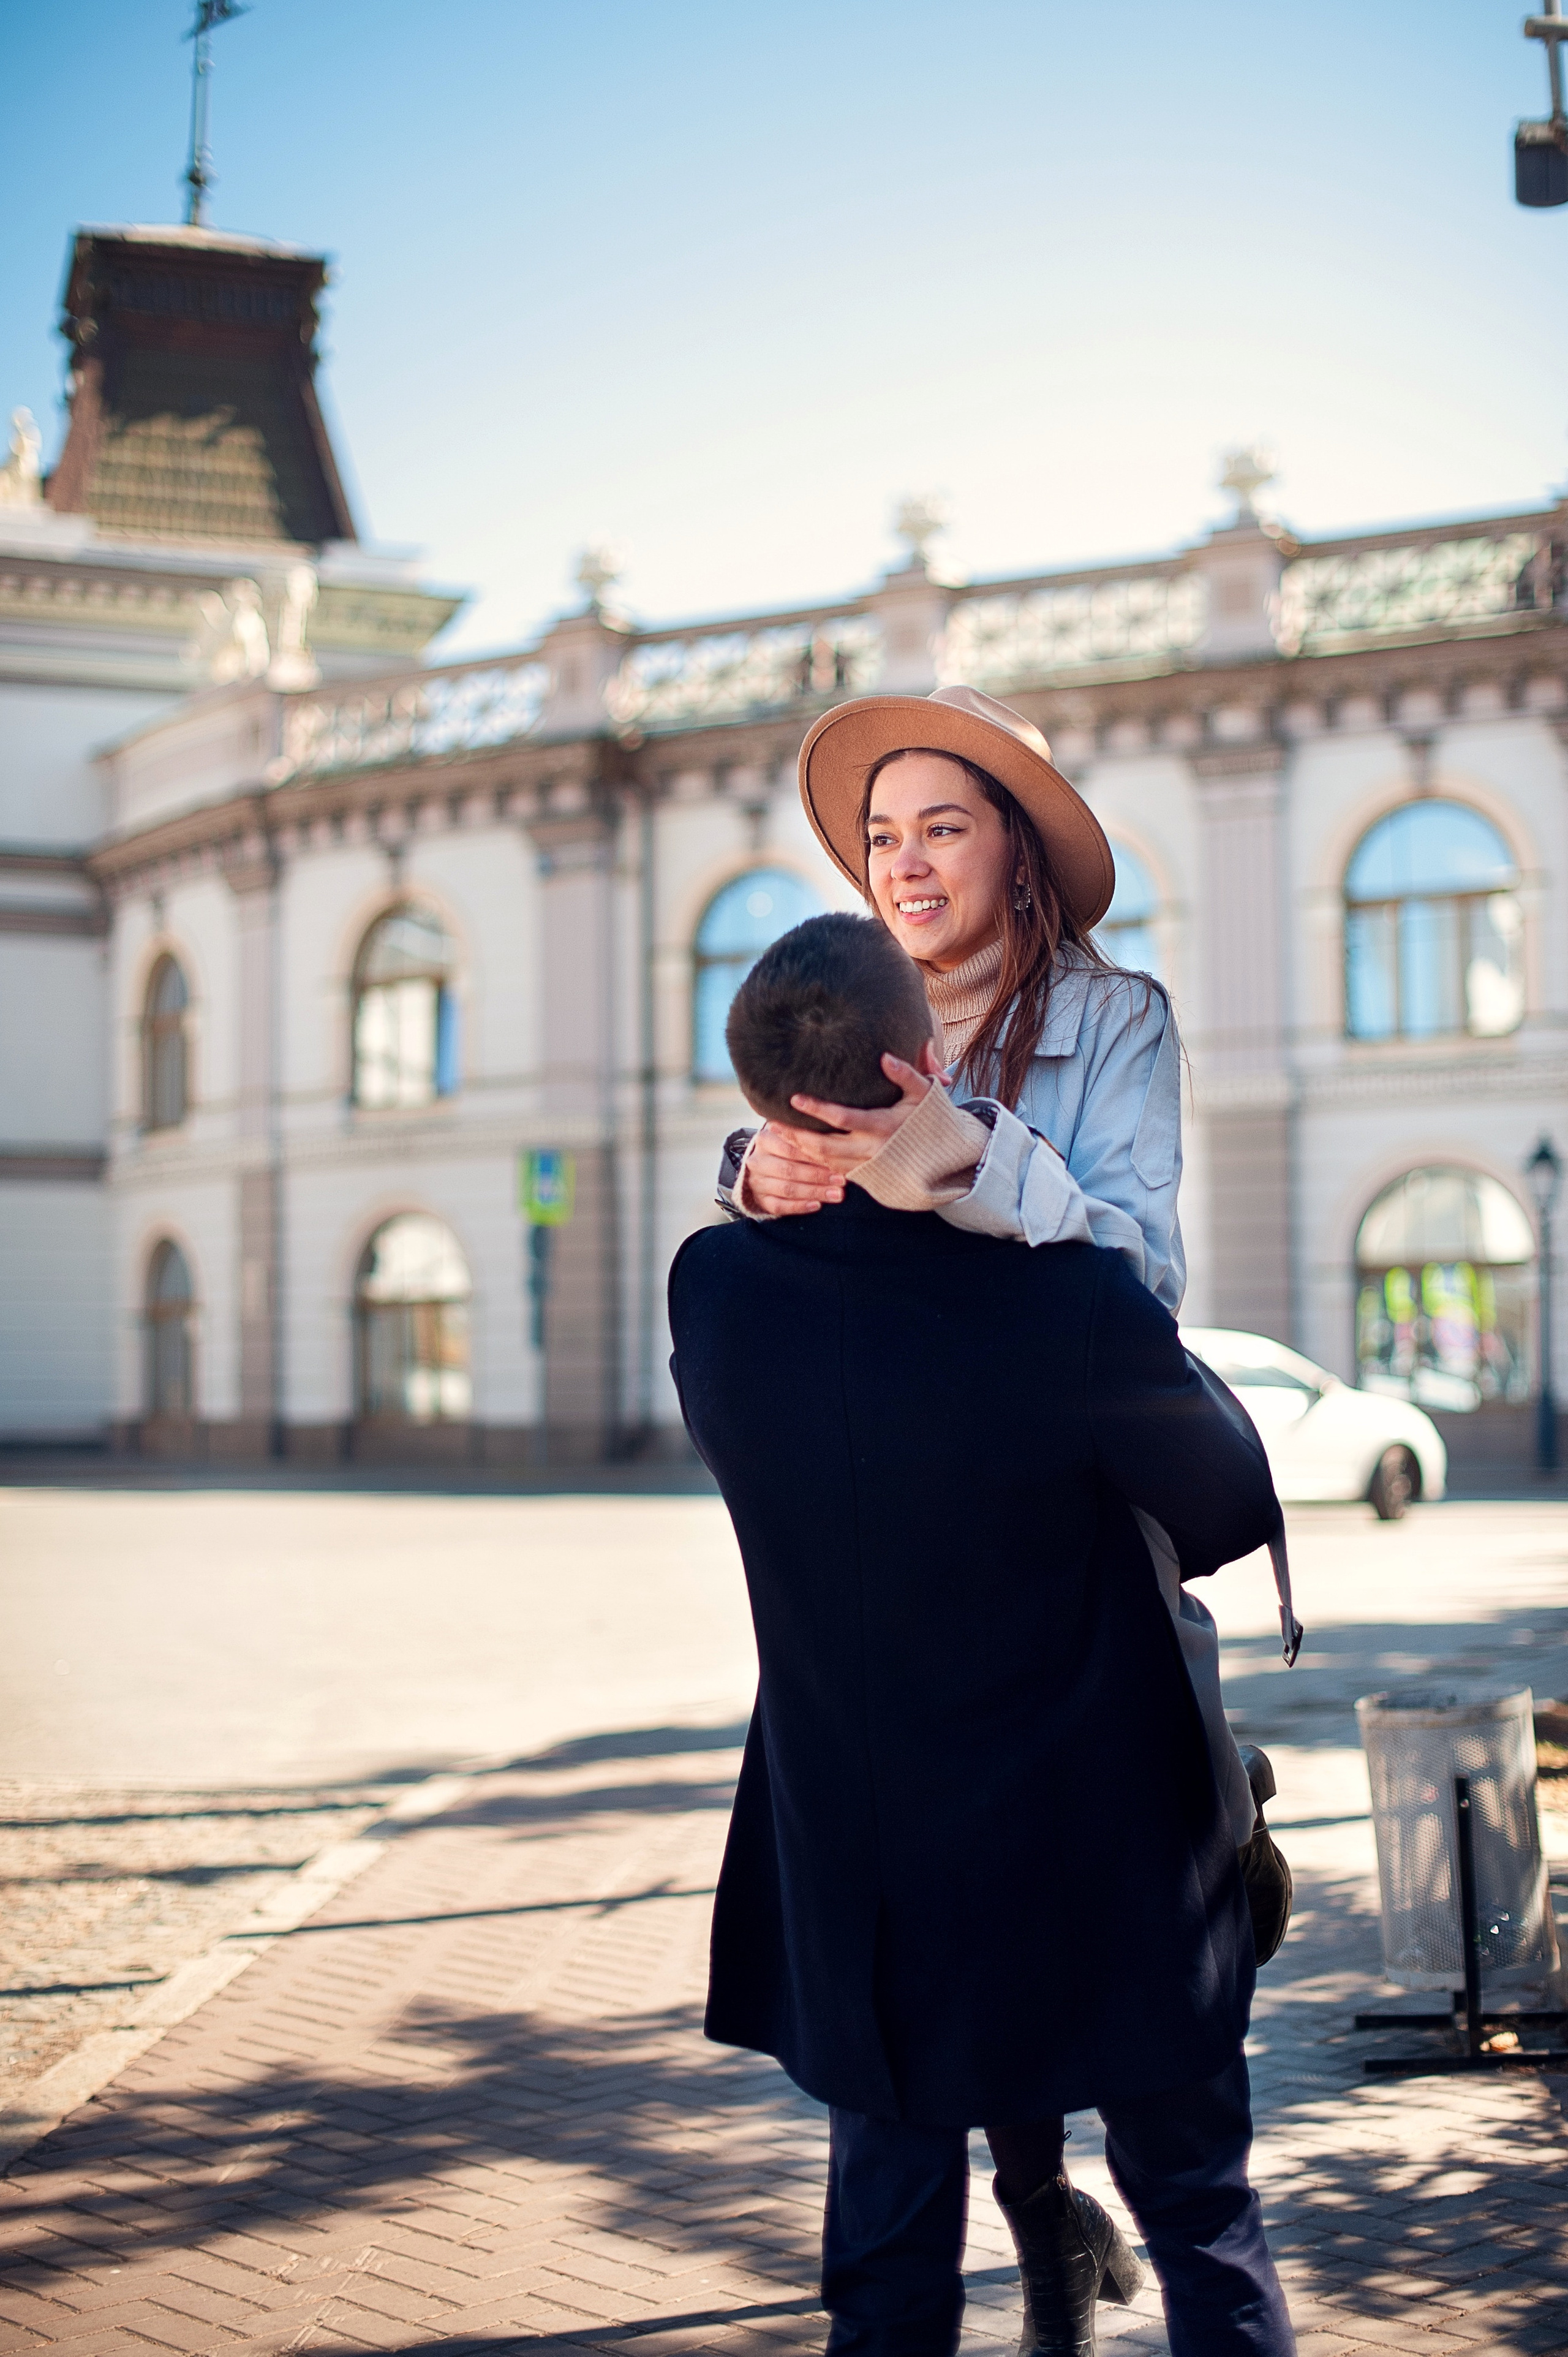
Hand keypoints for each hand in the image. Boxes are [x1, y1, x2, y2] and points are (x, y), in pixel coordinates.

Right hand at [741, 1121, 847, 1216]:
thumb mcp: (791, 1138)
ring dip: (814, 1192)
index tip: (838, 1160)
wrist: (764, 1168)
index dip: (815, 1155)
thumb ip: (805, 1138)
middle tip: (841, 1180)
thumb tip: (834, 1143)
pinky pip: (779, 1206)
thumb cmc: (786, 1150)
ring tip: (836, 1194)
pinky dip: (799, 1206)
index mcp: (764, 1139)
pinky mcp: (760, 1200)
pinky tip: (817, 1205)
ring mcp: (756, 1182)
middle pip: (790, 1170)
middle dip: (818, 1176)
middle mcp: (757, 1161)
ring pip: (787, 1189)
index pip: (790, 1148)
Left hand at [785, 1053, 939, 1175]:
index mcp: (884, 1127)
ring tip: (781, 1136)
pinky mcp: (868, 1177)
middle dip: (798, 1137)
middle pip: (826, 1147)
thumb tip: (884, 1056)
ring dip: (802, 1150)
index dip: (817, 1110)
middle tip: (774, 1125)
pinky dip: (816, 1162)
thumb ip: (905, 1074)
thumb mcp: (924, 1093)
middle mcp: (873, 1150)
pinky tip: (801, 1151)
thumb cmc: (935, 1120)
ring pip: (827, 1162)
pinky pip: (836, 1172)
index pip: (842, 1119)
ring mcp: (869, 1167)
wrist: (948, 1159)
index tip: (795, 1098)